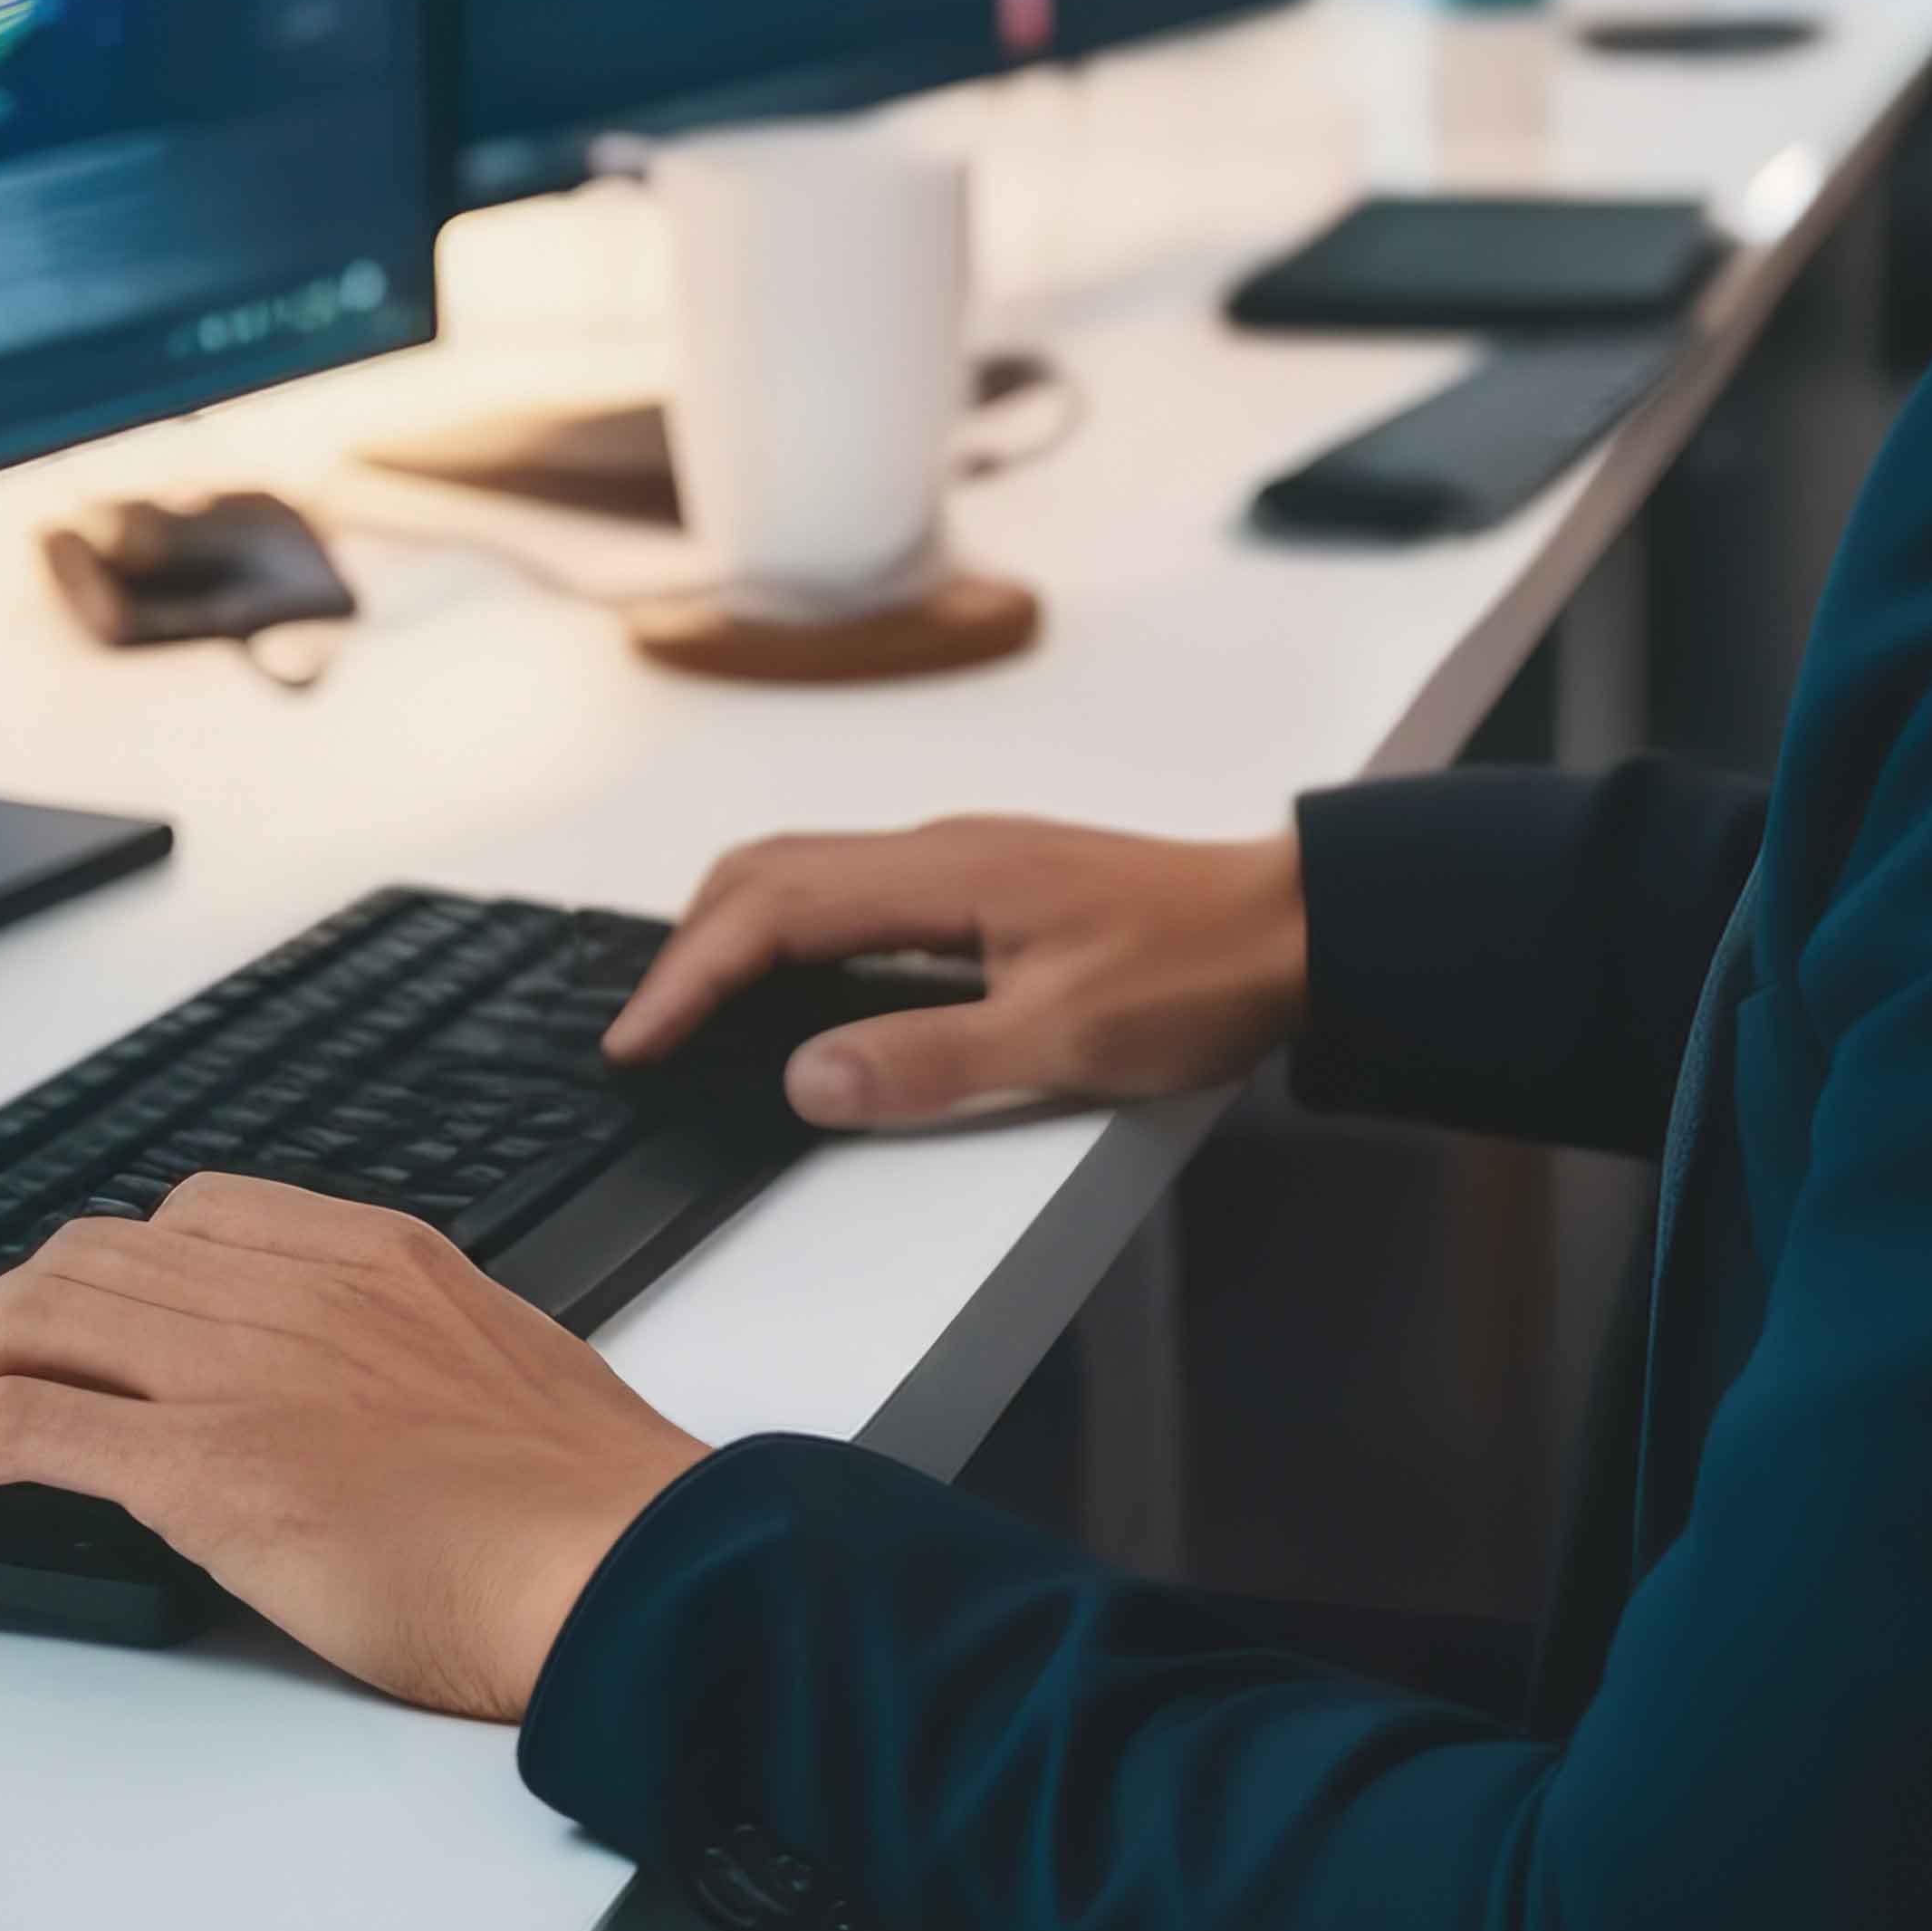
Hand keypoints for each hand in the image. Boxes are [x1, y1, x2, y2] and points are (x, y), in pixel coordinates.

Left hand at [0, 1177, 703, 1720]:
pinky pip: (22, 1426)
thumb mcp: (504, 1371)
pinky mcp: (202, 1468)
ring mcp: (240, 1372)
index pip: (197, 1217)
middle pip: (90, 1261)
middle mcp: (294, 1288)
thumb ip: (415, 1358)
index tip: (68, 1306)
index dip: (108, 1264)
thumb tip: (372, 1405)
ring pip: (36, 1321)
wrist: (624, 1566)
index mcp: (375, 1255)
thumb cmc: (591, 1508)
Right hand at [612, 813, 1307, 1126]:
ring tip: (695, 1006)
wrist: (1295, 927)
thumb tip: (805, 1080)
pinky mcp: (986, 884)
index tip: (636, 1039)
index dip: (690, 976)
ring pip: (808, 873)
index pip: (772, 910)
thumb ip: (930, 1060)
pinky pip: (854, 891)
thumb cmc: (1198, 975)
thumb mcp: (1066, 1039)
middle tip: (645, 1027)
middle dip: (689, 944)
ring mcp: (963, 861)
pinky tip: (798, 985)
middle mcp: (938, 850)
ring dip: (735, 932)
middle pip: (768, 871)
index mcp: (941, 875)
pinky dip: (791, 931)